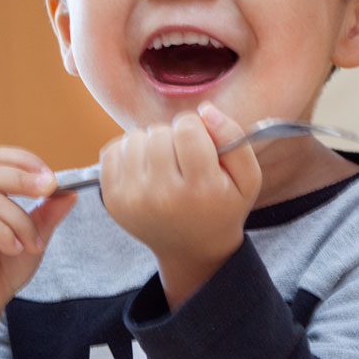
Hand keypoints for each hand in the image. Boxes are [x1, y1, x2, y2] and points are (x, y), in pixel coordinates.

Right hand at [0, 146, 76, 328]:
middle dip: (27, 181)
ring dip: (20, 223)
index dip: (26, 162)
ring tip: (31, 246)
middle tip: (51, 191)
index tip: (52, 180)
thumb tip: (70, 192)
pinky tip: (13, 249)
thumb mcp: (31, 237)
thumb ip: (46, 214)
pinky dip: (4, 234)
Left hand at [99, 102, 261, 306]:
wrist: (191, 248)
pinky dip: (127, 153)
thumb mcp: (246, 177)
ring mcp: (132, 199)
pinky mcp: (112, 200)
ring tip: (163, 165)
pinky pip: (112, 151)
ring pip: (134, 138)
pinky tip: (144, 169)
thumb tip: (204, 109)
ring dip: (149, 144)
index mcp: (199, 189)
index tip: (199, 145)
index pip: (187, 129)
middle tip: (182, 160)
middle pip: (159, 132)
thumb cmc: (221, 206)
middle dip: (172, 137)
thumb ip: (233, 136)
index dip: (195, 128)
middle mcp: (162, 196)